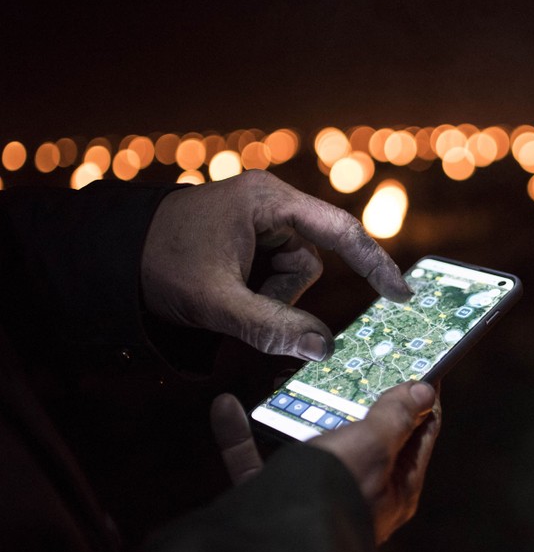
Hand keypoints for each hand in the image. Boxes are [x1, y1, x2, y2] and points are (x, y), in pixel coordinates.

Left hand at [141, 169, 411, 360]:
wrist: (112, 257)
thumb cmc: (159, 265)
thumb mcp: (216, 301)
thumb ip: (272, 327)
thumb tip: (324, 350)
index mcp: (268, 201)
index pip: (339, 230)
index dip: (374, 263)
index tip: (403, 294)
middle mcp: (270, 204)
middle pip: (308, 261)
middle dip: (279, 293)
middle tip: (237, 303)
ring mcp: (260, 221)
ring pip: (291, 274)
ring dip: (265, 296)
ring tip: (222, 296)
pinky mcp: (250, 239)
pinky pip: (273, 275)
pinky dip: (256, 293)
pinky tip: (225, 291)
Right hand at [209, 381, 441, 543]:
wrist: (275, 549)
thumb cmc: (336, 496)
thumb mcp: (373, 447)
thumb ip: (395, 418)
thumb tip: (424, 393)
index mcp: (396, 486)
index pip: (419, 434)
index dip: (419, 397)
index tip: (412, 362)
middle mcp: (359, 494)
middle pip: (363, 438)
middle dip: (353, 399)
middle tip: (348, 362)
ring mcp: (315, 500)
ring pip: (307, 446)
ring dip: (294, 412)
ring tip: (287, 379)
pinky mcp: (272, 505)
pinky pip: (255, 462)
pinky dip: (242, 436)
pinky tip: (227, 408)